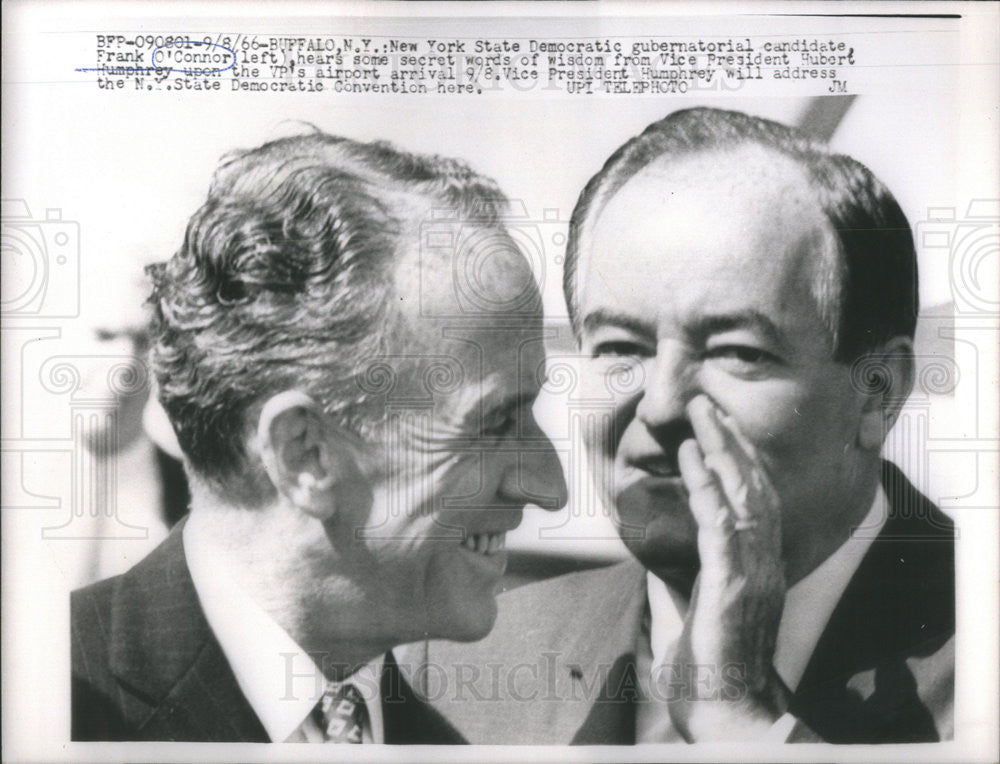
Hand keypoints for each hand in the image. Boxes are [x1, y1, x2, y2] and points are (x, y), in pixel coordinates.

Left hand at [666, 394, 790, 740]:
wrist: (726, 717)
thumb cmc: (709, 674)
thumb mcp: (686, 618)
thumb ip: (676, 586)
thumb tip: (655, 563)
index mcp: (756, 569)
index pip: (753, 503)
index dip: (736, 463)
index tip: (716, 432)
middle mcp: (764, 562)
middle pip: (753, 485)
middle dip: (730, 441)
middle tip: (709, 405)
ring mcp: (754, 570)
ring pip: (743, 492)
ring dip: (721, 448)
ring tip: (702, 413)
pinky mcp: (735, 581)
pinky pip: (722, 520)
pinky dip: (708, 483)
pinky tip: (692, 455)